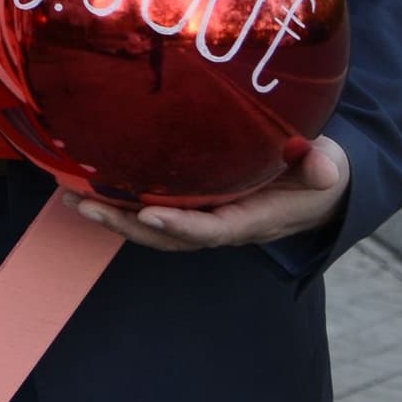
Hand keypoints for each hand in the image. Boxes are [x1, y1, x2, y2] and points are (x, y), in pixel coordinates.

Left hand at [81, 133, 350, 252]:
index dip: (183, 226)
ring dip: (112, 216)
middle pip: (169, 234)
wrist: (317, 187)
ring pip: (153, 226)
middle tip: (85, 206)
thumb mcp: (330, 168)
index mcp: (254, 220)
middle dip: (125, 224)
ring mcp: (205, 217)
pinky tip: (86, 185)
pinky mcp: (194, 204)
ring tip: (71, 197)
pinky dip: (119, 202)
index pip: (214, 229)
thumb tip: (327, 166)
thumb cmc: (321, 174)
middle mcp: (223, 224)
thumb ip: (325, 167)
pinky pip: (152, 209)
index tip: (150, 214)